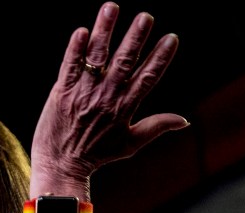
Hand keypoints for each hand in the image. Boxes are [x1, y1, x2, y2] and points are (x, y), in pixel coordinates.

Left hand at [30, 2, 189, 192]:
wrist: (60, 165)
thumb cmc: (95, 155)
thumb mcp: (130, 144)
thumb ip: (156, 127)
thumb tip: (184, 120)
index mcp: (124, 108)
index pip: (147, 77)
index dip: (160, 57)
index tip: (170, 38)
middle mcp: (105, 98)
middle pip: (124, 62)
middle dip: (135, 38)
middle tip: (145, 17)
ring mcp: (81, 94)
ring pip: (96, 57)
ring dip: (105, 31)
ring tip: (111, 8)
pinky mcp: (60, 93)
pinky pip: (69, 67)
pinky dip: (75, 49)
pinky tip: (82, 31)